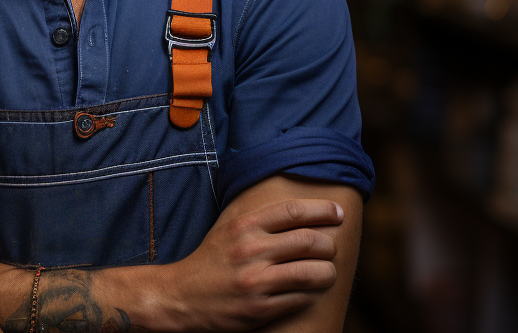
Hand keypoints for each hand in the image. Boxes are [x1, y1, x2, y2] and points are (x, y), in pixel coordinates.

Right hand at [149, 198, 342, 331]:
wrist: (180, 297)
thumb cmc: (210, 261)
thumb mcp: (228, 229)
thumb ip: (259, 219)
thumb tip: (299, 208)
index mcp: (245, 226)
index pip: (294, 211)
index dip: (323, 210)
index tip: (338, 213)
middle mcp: (251, 250)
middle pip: (310, 241)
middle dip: (329, 245)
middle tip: (330, 248)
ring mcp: (256, 281)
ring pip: (312, 272)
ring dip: (327, 272)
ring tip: (327, 272)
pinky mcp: (259, 308)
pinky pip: (300, 298)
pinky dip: (310, 294)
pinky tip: (307, 292)